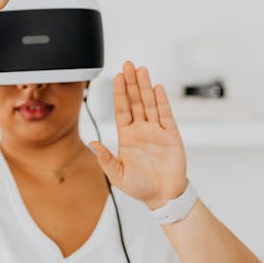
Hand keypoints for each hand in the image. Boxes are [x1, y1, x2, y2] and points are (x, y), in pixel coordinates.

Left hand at [89, 62, 187, 208]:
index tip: (116, 78)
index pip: (122, 109)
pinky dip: (161, 101)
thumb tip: (92, 143)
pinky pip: (165, 114)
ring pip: (149, 103)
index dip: (119, 93)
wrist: (163, 196)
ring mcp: (156, 130)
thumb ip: (105, 159)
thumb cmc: (140, 187)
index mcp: (127, 136)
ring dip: (145, 87)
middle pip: (135, 101)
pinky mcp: (171, 135)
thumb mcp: (117, 175)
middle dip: (131, 83)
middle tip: (128, 65)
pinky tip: (157, 88)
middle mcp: (141, 130)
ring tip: (141, 70)